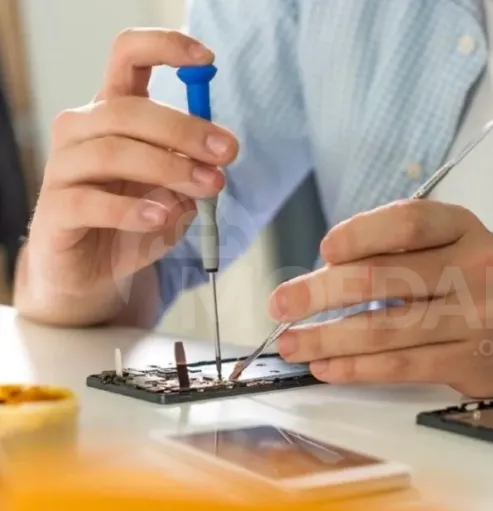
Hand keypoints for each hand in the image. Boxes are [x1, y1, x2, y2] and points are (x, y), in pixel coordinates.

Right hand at [18, 29, 237, 323]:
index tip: (207, 58)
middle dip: (185, 130)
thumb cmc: (136, 220)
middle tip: (227, 154)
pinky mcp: (55, 211)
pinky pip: (89, 202)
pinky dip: (130, 209)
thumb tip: (215, 159)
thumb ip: (193, 170)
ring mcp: (64, 169)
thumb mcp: (177, 192)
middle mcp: (83, 131)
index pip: (128, 58)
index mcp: (114, 113)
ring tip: (207, 188)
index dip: (165, 48)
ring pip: (112, 151)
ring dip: (167, 168)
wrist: (95, 270)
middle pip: (128, 110)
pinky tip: (160, 217)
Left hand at [269, 200, 492, 398]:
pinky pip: (399, 364)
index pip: (407, 221)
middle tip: (279, 304)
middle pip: (380, 278)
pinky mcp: (469, 361)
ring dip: (325, 336)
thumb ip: (404, 251)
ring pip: (383, 328)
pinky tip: (325, 365)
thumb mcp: (459, 247)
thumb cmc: (489, 284)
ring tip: (290, 342)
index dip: (359, 233)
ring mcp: (474, 317)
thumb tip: (327, 271)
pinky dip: (355, 366)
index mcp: (465, 228)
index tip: (324, 250)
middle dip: (318, 293)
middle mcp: (473, 267)